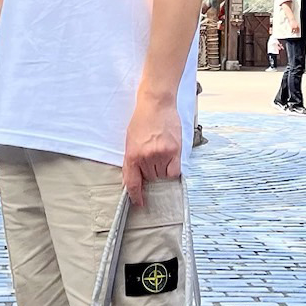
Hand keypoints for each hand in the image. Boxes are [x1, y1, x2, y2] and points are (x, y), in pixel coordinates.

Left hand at [124, 93, 180, 208]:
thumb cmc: (143, 119)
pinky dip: (173, 169)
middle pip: (150, 178)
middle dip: (151, 172)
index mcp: (132, 155)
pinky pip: (174, 171)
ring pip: (162, 175)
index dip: (136, 196)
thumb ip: (133, 160)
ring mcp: (161, 154)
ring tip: (161, 151)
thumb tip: (137, 177)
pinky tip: (171, 159)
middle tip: (153, 158)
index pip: (133, 183)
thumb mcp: (131, 140)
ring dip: (162, 169)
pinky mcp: (174, 151)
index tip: (140, 202)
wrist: (156, 103)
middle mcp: (146, 157)